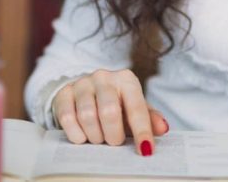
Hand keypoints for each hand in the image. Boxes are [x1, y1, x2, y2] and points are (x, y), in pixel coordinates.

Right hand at [52, 68, 169, 155]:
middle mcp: (104, 77)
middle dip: (113, 135)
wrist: (85, 92)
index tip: (145, 150)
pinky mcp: (64, 93)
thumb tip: (163, 128)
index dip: (142, 131)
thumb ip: (149, 118)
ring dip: (95, 136)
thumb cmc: (116, 104)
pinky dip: (76, 134)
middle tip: (114, 142)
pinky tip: (83, 137)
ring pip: (87, 116)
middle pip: (109, 112)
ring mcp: (82, 83)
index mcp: (126, 80)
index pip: (137, 108)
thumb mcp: (134, 109)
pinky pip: (67, 118)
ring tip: (99, 138)